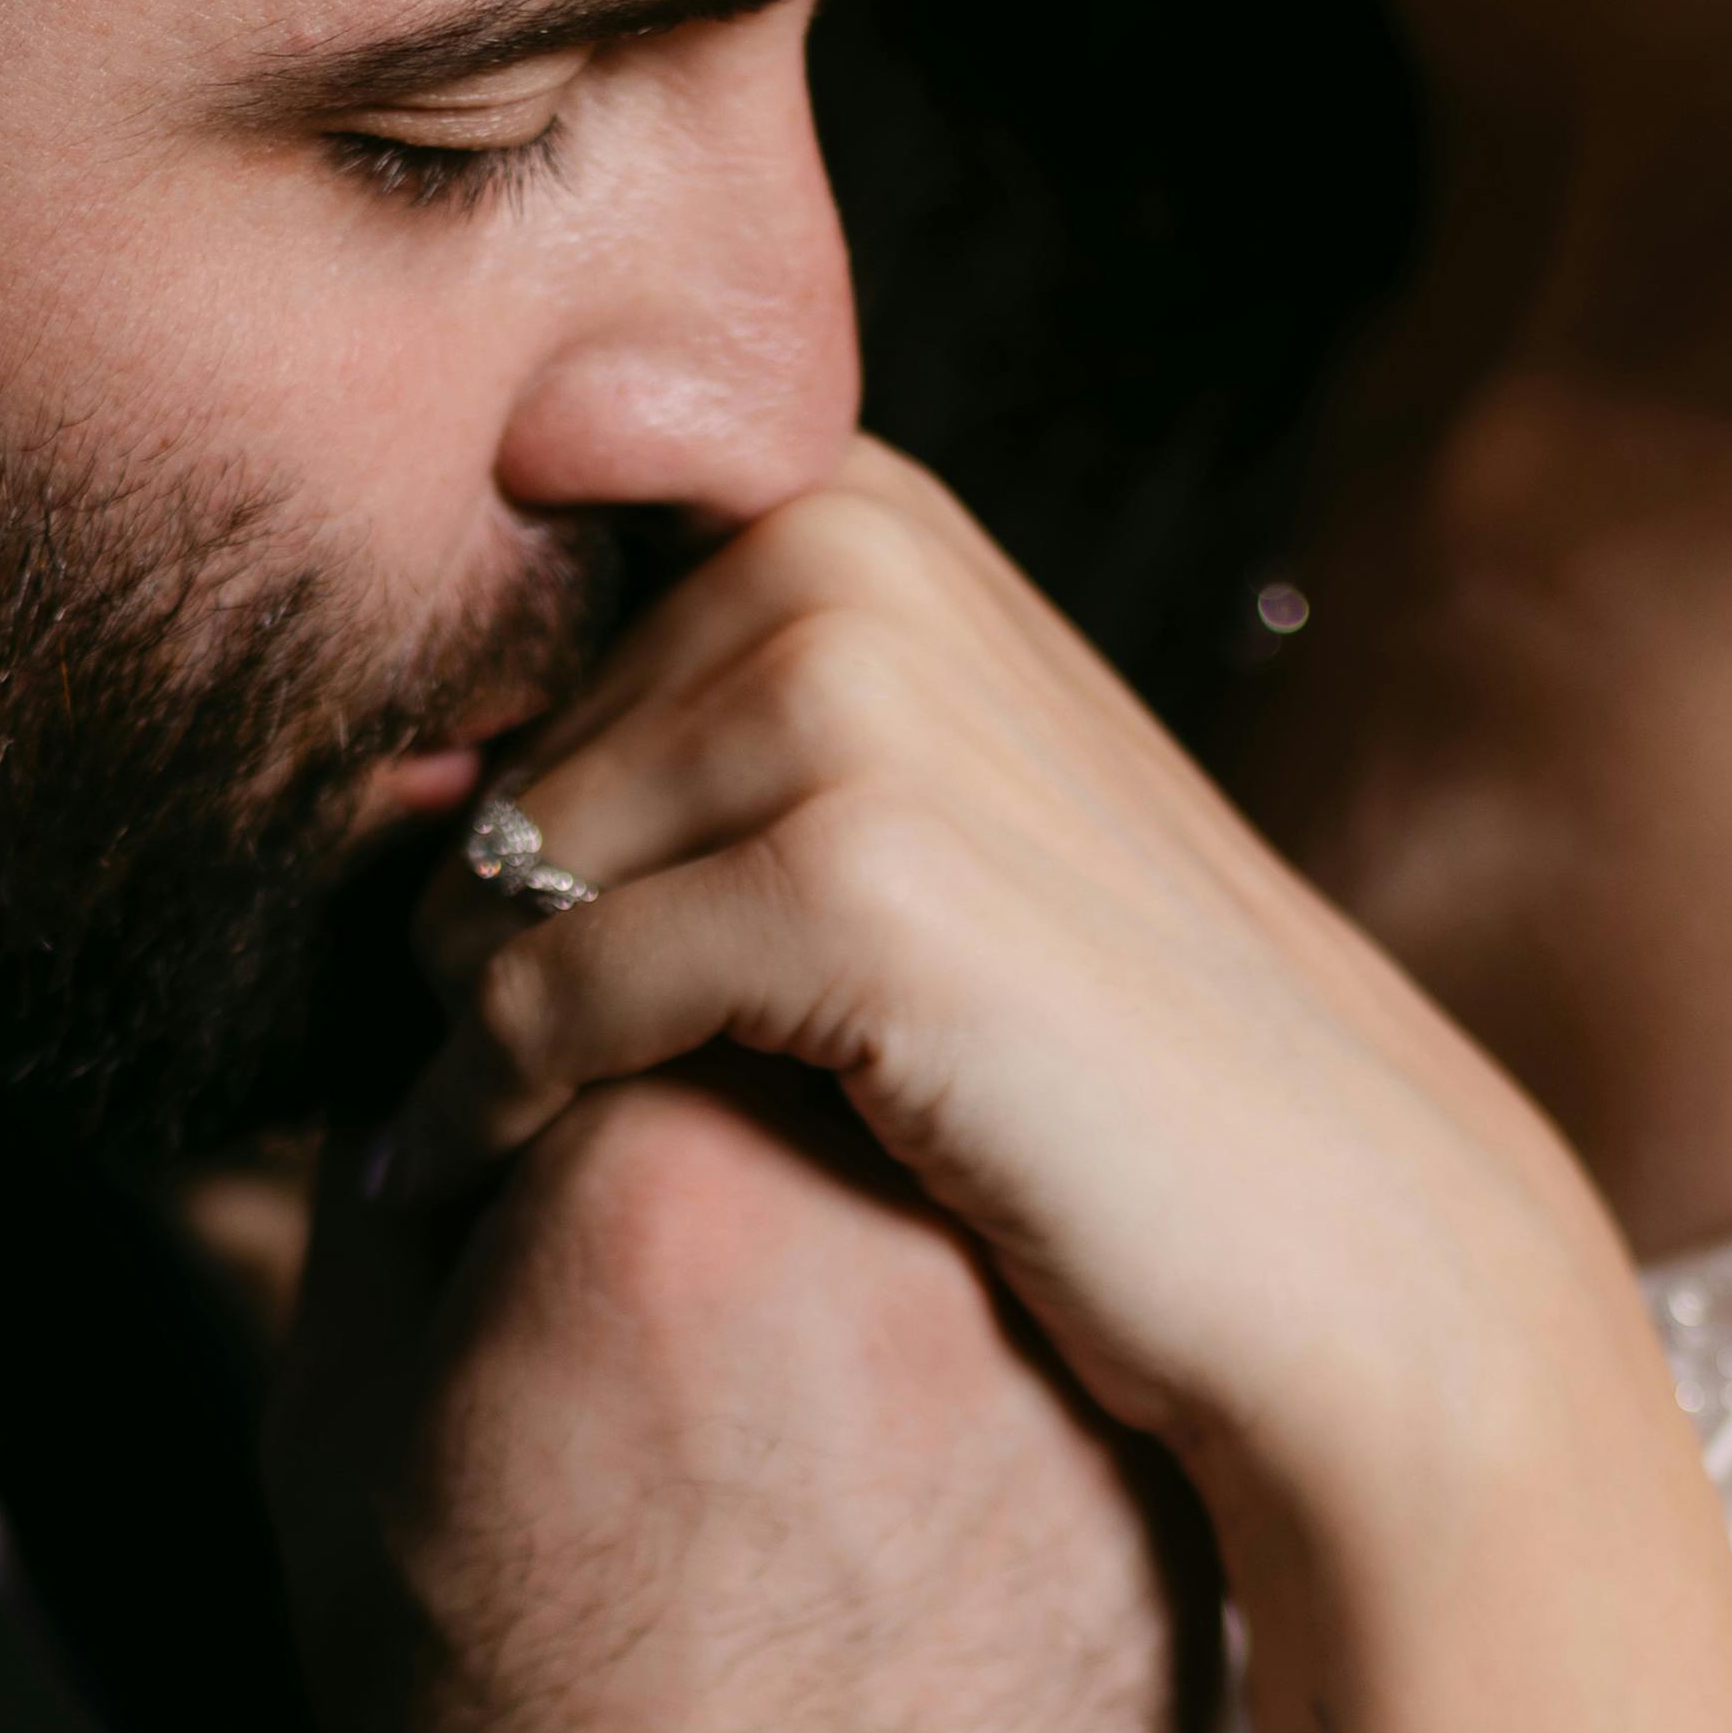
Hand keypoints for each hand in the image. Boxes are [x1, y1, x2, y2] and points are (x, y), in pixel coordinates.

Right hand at [269, 1066, 1199, 1732]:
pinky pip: (1047, 1341)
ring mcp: (1040, 1340)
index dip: (552, 1072)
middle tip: (657, 1312)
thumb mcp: (345, 1433)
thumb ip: (385, 1195)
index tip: (525, 1189)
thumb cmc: (495, 1720)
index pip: (620, 983)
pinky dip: (972, 1377)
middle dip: (728, 1135)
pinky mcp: (1140, 1464)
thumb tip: (422, 1062)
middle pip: (809, 1065)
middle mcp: (887, 1214)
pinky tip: (887, 1502)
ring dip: (861, 1244)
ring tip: (771, 1423)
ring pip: (946, 1196)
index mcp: (662, 1171)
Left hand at [380, 443, 1643, 1558]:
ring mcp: (856, 701)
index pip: (521, 620)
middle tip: (418, 1077)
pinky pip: (543, 995)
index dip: (449, 791)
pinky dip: (479, 1108)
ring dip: (446, 1028)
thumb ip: (702, 741)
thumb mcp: (911, 816)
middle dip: (447, 922)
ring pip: (494, 870)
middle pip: (495, 750)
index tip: (410, 945)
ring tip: (438, 1141)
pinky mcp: (853, 878)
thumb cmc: (1098, 1045)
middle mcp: (846, 552)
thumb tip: (392, 775)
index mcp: (852, 511)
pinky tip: (461, 1187)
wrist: (1339, 1221)